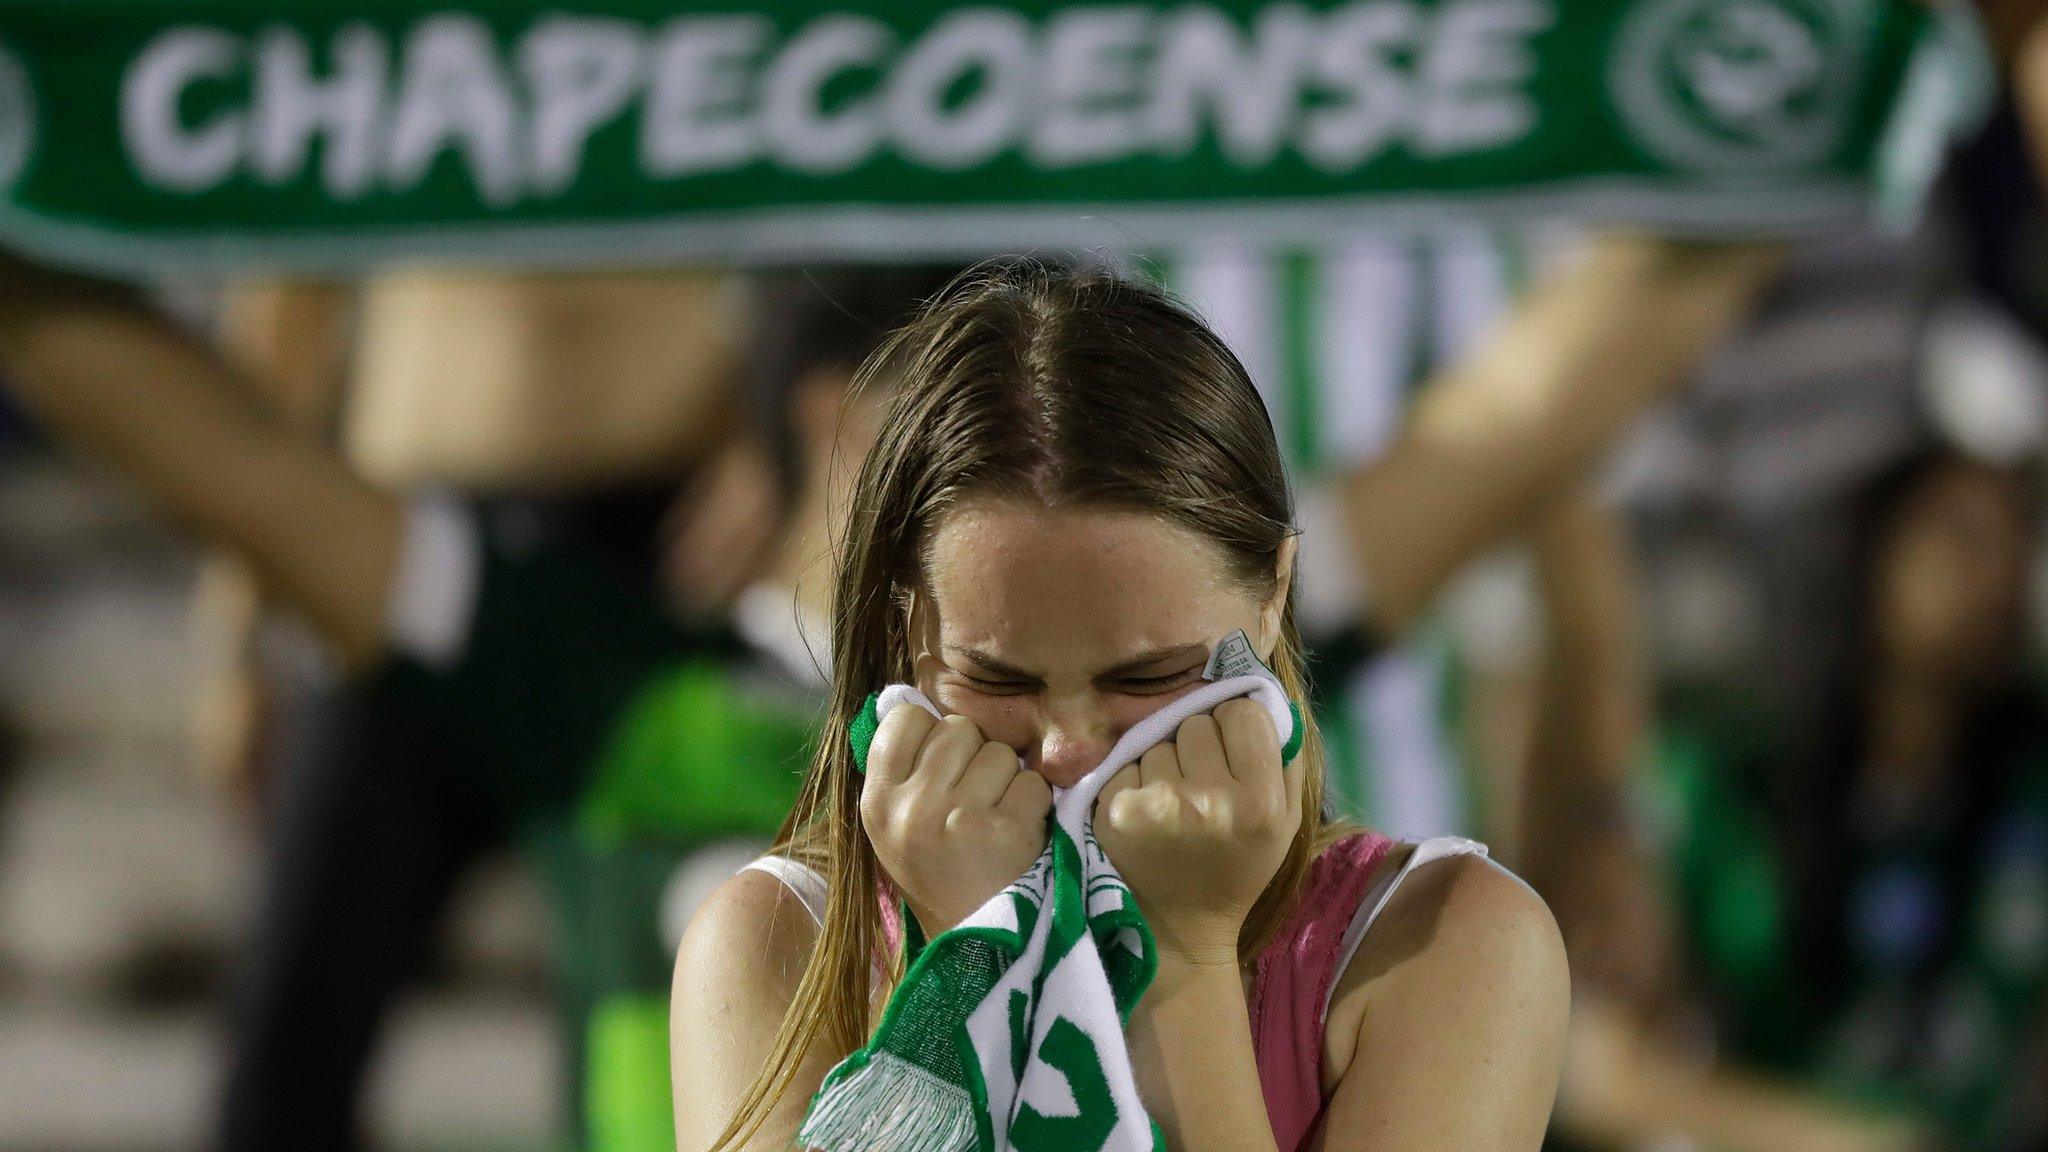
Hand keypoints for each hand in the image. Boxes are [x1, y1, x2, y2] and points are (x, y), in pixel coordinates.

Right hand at [860, 706, 1052, 934]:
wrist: (973, 945)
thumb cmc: (936, 873)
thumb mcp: (894, 825)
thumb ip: (901, 768)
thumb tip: (906, 697)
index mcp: (877, 801)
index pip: (906, 718)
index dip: (931, 733)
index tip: (940, 766)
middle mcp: (912, 807)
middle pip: (958, 729)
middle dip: (974, 756)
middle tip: (973, 798)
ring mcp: (960, 818)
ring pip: (1000, 752)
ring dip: (1007, 780)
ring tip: (994, 819)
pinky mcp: (1007, 832)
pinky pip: (1032, 782)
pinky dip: (1034, 804)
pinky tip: (1018, 833)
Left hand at [1094, 699, 1302, 965]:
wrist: (1178, 930)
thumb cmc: (1235, 870)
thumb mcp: (1284, 825)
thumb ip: (1284, 759)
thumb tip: (1264, 695)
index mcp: (1260, 803)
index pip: (1242, 713)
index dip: (1236, 727)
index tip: (1232, 753)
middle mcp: (1210, 801)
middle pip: (1197, 722)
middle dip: (1198, 744)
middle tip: (1199, 781)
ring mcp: (1159, 805)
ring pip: (1158, 740)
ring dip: (1163, 761)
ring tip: (1171, 802)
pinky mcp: (1117, 811)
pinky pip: (1126, 762)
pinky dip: (1134, 780)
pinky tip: (1145, 813)